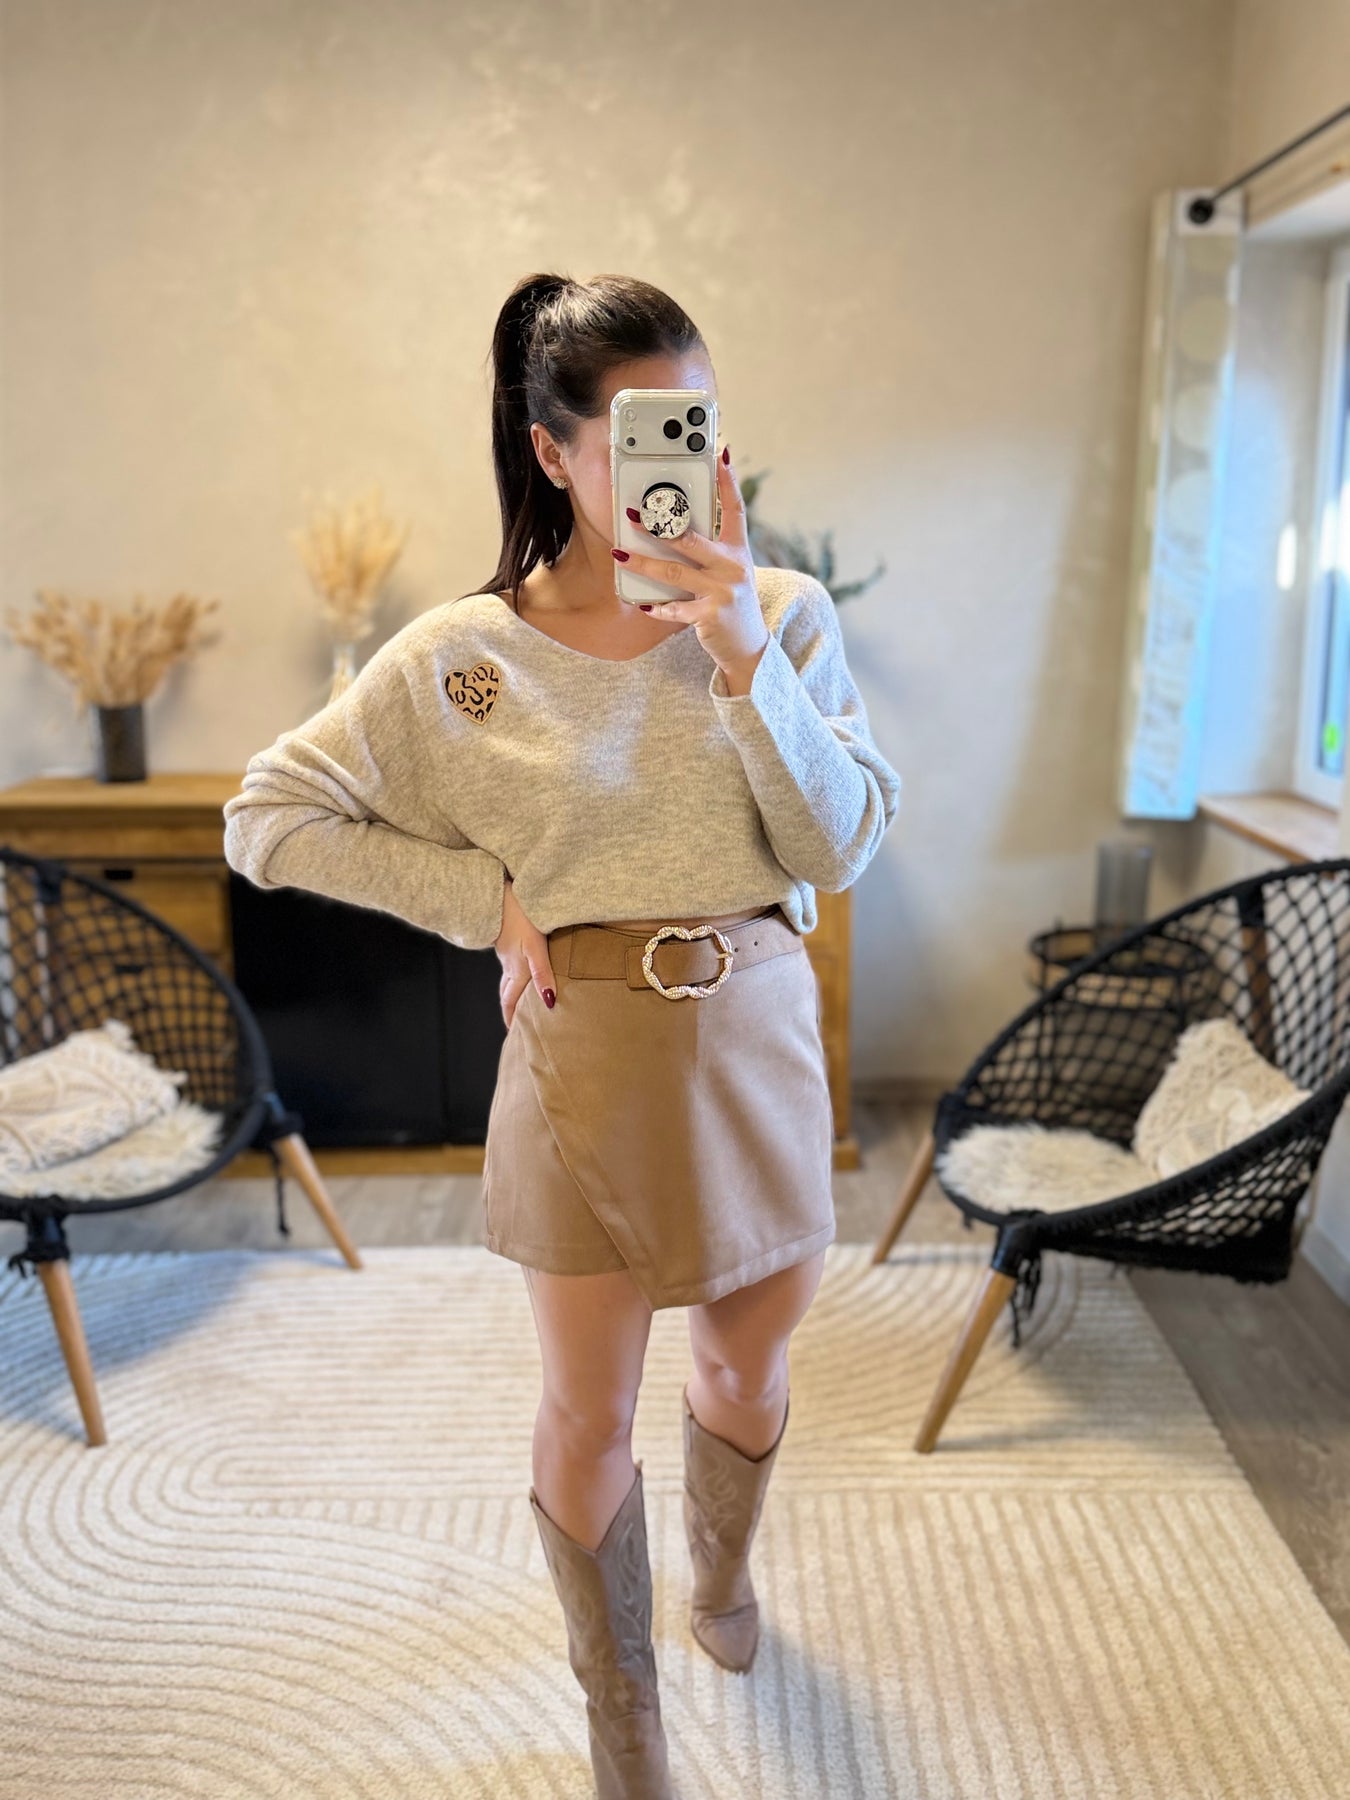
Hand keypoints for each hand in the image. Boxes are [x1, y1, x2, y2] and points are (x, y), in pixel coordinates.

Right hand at [495, 877, 556, 1029]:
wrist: (497, 891)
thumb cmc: (519, 918)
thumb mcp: (534, 946)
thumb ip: (542, 973)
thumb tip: (549, 1003)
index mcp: (516, 969)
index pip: (511, 1001)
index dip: (512, 1018)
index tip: (513, 1035)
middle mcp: (509, 963)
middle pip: (507, 992)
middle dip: (510, 1009)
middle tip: (515, 1024)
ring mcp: (506, 950)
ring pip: (507, 977)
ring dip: (511, 991)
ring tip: (518, 1000)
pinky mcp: (507, 937)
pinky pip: (509, 962)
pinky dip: (513, 972)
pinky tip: (519, 964)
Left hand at [612, 445, 769, 681]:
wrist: (748, 645)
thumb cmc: (732, 603)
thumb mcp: (730, 572)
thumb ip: (710, 551)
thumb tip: (672, 530)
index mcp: (738, 551)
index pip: (735, 509)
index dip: (728, 481)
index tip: (721, 454)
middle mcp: (733, 567)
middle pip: (691, 540)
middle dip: (659, 526)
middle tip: (633, 515)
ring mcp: (722, 592)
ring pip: (674, 572)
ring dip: (643, 562)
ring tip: (620, 554)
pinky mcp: (710, 616)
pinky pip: (674, 608)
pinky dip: (657, 606)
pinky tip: (643, 602)